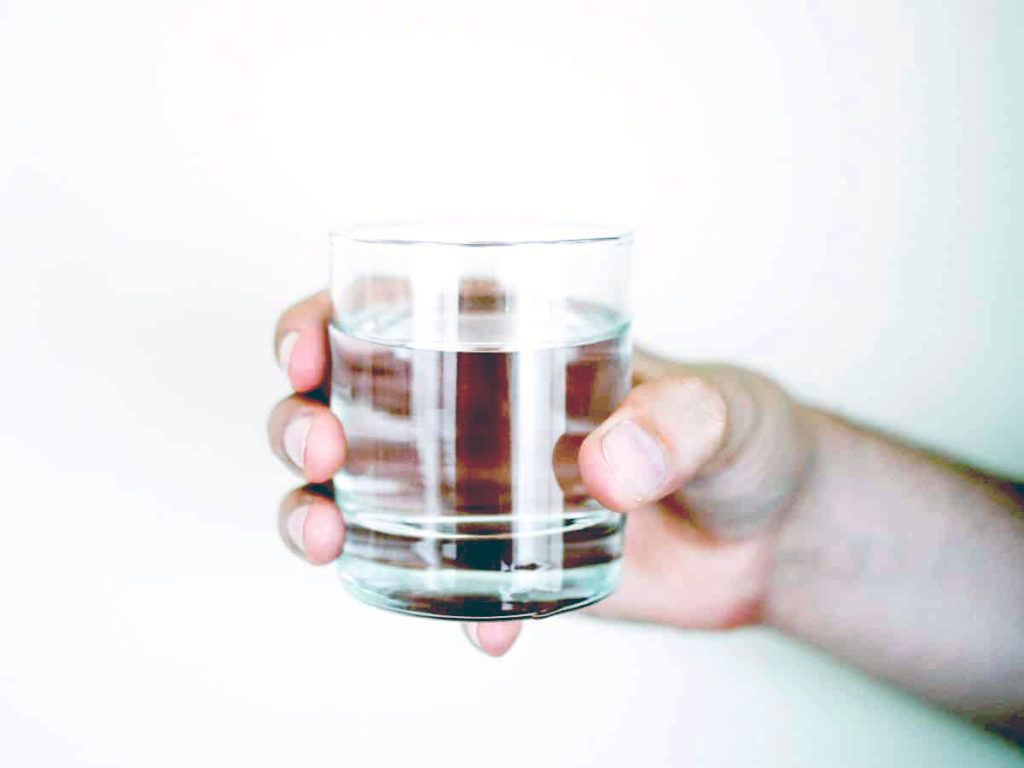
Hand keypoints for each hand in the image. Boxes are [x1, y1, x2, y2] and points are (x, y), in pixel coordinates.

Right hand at [269, 291, 814, 654]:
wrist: (772, 538)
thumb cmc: (743, 440)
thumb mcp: (723, 410)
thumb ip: (679, 421)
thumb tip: (609, 460)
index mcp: (511, 342)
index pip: (390, 311)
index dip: (321, 322)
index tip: (306, 352)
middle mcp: (475, 412)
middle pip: (343, 402)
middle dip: (299, 419)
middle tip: (321, 446)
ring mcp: (478, 491)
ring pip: (357, 493)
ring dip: (313, 512)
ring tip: (326, 537)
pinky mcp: (501, 560)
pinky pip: (436, 581)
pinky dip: (438, 607)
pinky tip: (480, 632)